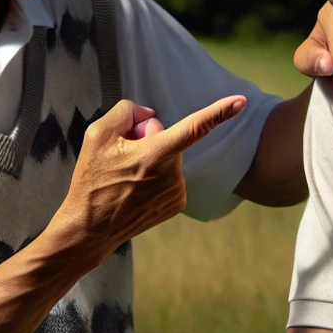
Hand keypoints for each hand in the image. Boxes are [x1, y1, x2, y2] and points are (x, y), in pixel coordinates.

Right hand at [56, 95, 246, 263]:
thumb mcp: (98, 134)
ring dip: (151, 159)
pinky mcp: (177, 204)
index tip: (242, 102)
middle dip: (149, 139)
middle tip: (120, 157)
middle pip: (168, 137)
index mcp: (156, 155)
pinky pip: (170, 175)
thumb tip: (150, 116)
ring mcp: (177, 192)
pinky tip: (134, 189)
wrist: (90, 229)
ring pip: (169, 157)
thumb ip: (127, 112)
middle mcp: (172, 174)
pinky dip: (154, 176)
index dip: (219, 112)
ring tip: (124, 177)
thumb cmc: (91, 180)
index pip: (194, 127)